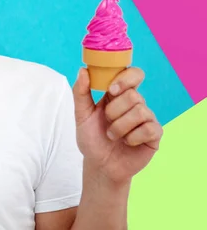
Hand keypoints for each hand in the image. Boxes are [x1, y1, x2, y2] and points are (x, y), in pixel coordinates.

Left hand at [72, 67, 162, 184]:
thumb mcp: (81, 115)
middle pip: (133, 95)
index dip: (125, 79)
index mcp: (118, 94)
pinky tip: (127, 142)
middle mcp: (135, 104)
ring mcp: (146, 118)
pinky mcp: (154, 135)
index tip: (110, 90)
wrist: (99, 165)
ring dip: (120, 126)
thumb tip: (83, 70)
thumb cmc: (91, 138)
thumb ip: (80, 92)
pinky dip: (132, 137)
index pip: (133, 74)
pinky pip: (149, 129)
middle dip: (114, 111)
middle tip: (107, 121)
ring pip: (141, 111)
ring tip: (113, 135)